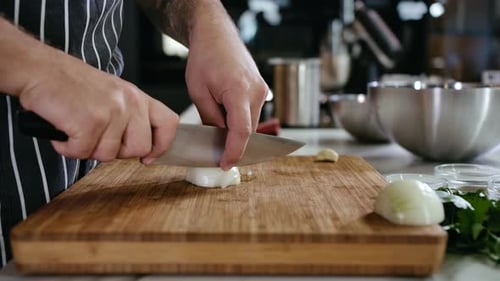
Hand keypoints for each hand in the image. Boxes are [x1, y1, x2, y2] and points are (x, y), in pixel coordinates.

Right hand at [18, 47, 178, 163]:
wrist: (38, 69)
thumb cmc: (70, 83)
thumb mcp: (112, 94)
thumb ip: (129, 117)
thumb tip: (142, 149)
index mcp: (137, 96)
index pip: (168, 123)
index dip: (161, 146)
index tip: (148, 157)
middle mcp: (129, 102)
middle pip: (140, 148)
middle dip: (117, 152)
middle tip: (96, 138)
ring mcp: (111, 112)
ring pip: (109, 155)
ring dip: (87, 148)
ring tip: (75, 128)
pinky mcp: (90, 122)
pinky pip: (83, 153)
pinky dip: (67, 148)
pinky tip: (63, 131)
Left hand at [184, 3, 267, 169]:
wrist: (216, 35)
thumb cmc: (204, 58)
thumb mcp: (198, 92)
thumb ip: (210, 119)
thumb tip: (217, 140)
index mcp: (238, 91)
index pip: (242, 130)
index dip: (234, 151)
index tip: (225, 164)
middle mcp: (256, 91)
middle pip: (248, 129)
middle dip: (233, 143)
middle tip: (215, 153)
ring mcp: (262, 90)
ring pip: (251, 123)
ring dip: (236, 131)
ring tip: (217, 125)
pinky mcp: (261, 89)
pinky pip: (252, 113)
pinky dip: (241, 120)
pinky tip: (226, 117)